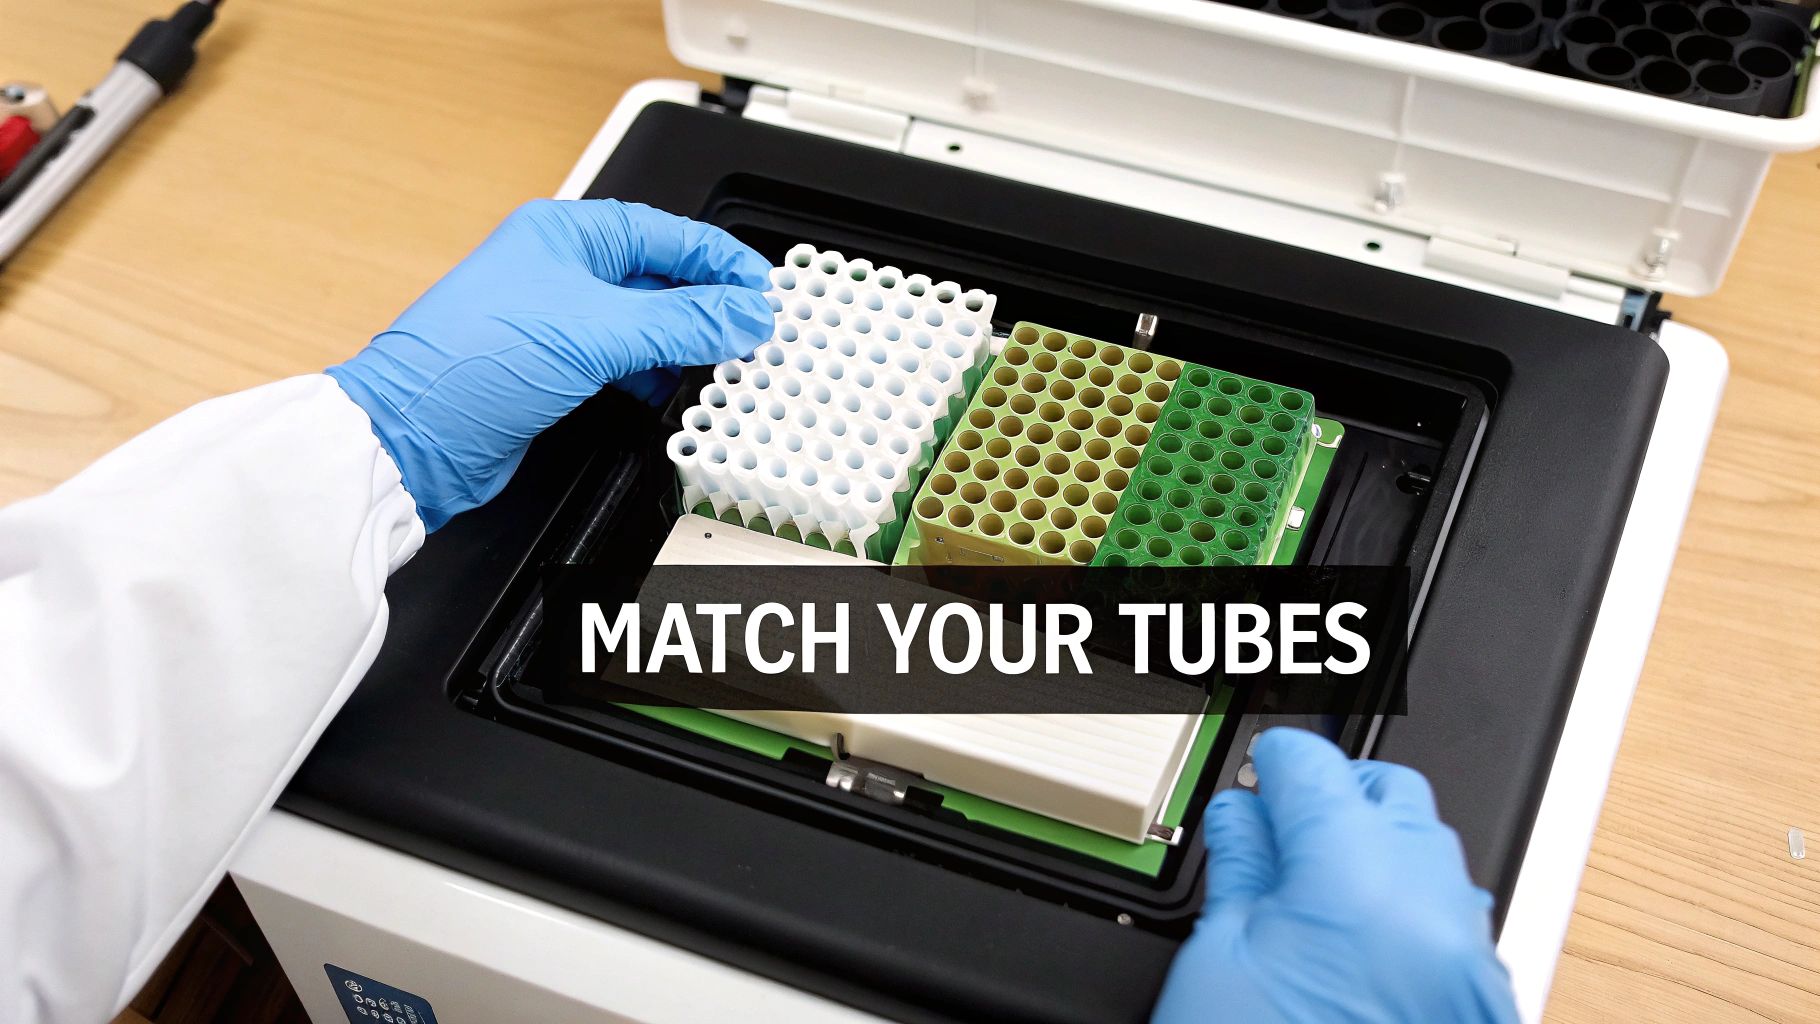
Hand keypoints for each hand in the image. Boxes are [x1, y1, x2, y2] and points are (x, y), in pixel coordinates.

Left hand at [327, 199, 772, 529]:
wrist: (414, 435)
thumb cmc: (473, 361)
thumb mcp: (598, 331)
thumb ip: (683, 322)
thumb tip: (743, 315)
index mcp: (567, 234)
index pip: (667, 233)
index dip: (722, 260)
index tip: (763, 291)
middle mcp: (561, 269)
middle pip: (660, 276)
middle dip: (710, 303)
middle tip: (754, 329)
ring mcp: (557, 320)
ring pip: (644, 321)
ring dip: (685, 341)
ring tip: (726, 359)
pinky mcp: (554, 368)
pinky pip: (623, 360)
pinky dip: (655, 373)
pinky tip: (677, 388)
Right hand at [1152, 728, 1518, 1023]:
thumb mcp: (1221, 963)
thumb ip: (1241, 872)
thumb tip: (1246, 821)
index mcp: (1359, 874)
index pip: (1314, 768)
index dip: (1272, 761)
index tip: (1255, 773)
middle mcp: (1433, 903)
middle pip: (1390, 794)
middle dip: (1333, 796)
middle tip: (1274, 826)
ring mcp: (1466, 955)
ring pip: (1430, 852)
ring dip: (1373, 847)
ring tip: (1307, 889)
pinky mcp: (1481, 999)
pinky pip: (1449, 915)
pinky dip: (1405, 905)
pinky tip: (1351, 939)